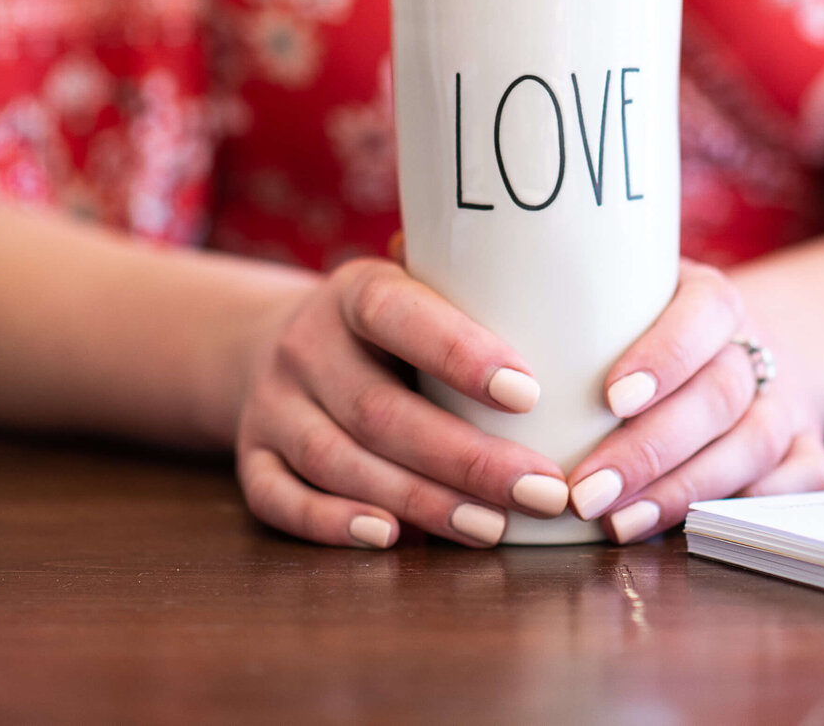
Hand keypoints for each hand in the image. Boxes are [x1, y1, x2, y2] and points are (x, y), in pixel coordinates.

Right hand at [235, 258, 570, 548]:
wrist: (272, 340)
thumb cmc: (388, 323)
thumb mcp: (416, 285)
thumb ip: (473, 291)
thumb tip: (572, 305)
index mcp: (356, 290)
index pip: (401, 315)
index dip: (459, 354)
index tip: (528, 393)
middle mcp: (306, 345)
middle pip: (382, 411)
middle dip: (468, 459)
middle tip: (543, 491)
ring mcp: (273, 404)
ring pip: (341, 461)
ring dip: (422, 501)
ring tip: (493, 527)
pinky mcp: (252, 458)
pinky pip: (282, 499)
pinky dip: (332, 524)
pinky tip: (392, 539)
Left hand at [565, 259, 823, 542]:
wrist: (736, 346)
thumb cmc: (644, 329)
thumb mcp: (619, 300)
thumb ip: (571, 313)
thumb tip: (465, 334)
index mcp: (711, 296)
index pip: (702, 315)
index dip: (664, 355)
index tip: (609, 397)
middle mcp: (754, 346)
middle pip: (718, 396)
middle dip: (651, 450)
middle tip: (583, 492)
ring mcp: (785, 401)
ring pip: (754, 446)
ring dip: (684, 491)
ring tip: (618, 525)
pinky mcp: (805, 448)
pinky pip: (798, 482)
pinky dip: (749, 507)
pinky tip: (690, 531)